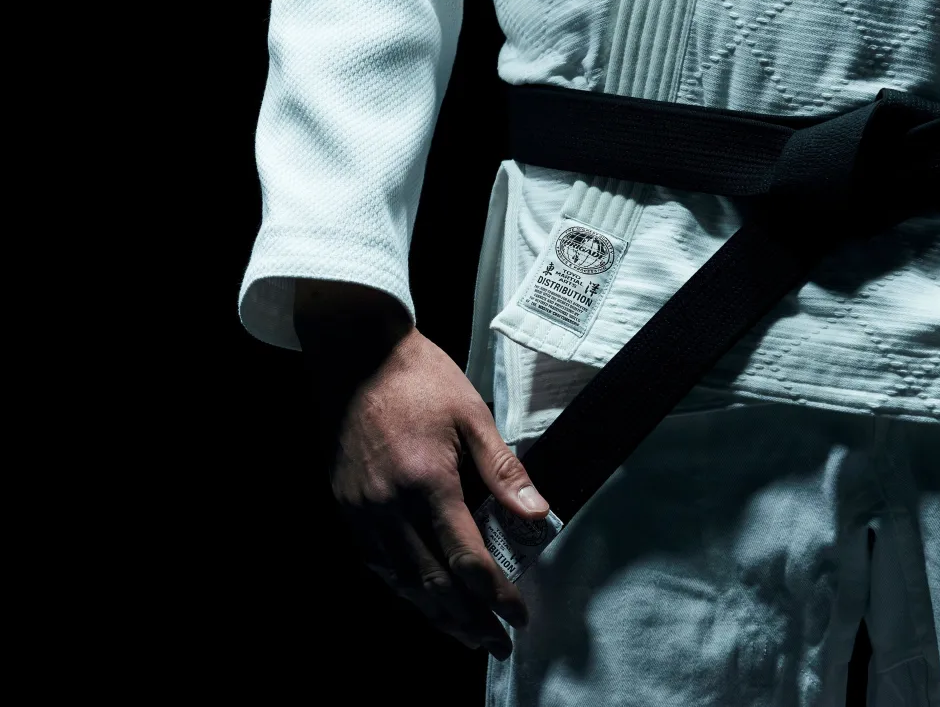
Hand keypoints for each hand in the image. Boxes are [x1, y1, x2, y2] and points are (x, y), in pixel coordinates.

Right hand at [295, 281, 549, 658]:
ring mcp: (360, 510)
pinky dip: (403, 588)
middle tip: (496, 644)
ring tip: (465, 634)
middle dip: (468, 621)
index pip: (468, 561)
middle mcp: (389, 506)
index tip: (519, 616)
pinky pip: (375, 563)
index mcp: (427, 482)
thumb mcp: (473, 415)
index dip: (496, 596)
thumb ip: (504, 472)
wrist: (355, 352)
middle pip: (432, 585)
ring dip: (434, 614)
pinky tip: (422, 597)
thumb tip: (538, 517)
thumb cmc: (420, 378)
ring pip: (400, 582)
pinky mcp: (344, 506)